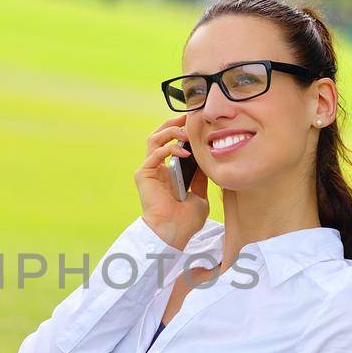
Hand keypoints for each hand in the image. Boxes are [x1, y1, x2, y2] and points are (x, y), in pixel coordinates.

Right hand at [135, 115, 209, 249]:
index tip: (198, 124)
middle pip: (160, 135)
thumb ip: (200, 177)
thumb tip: (208, 161)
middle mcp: (156, 168)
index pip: (172, 142)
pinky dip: (169, 148)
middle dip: (174, 124)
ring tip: (187, 133)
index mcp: (168, 172)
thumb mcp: (200, 194)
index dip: (182, 131)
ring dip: (171, 131)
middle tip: (190, 118)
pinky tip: (184, 153)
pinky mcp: (144, 174)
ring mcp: (149, 170)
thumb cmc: (185, 220)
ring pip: (154, 138)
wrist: (173, 234)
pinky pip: (155, 153)